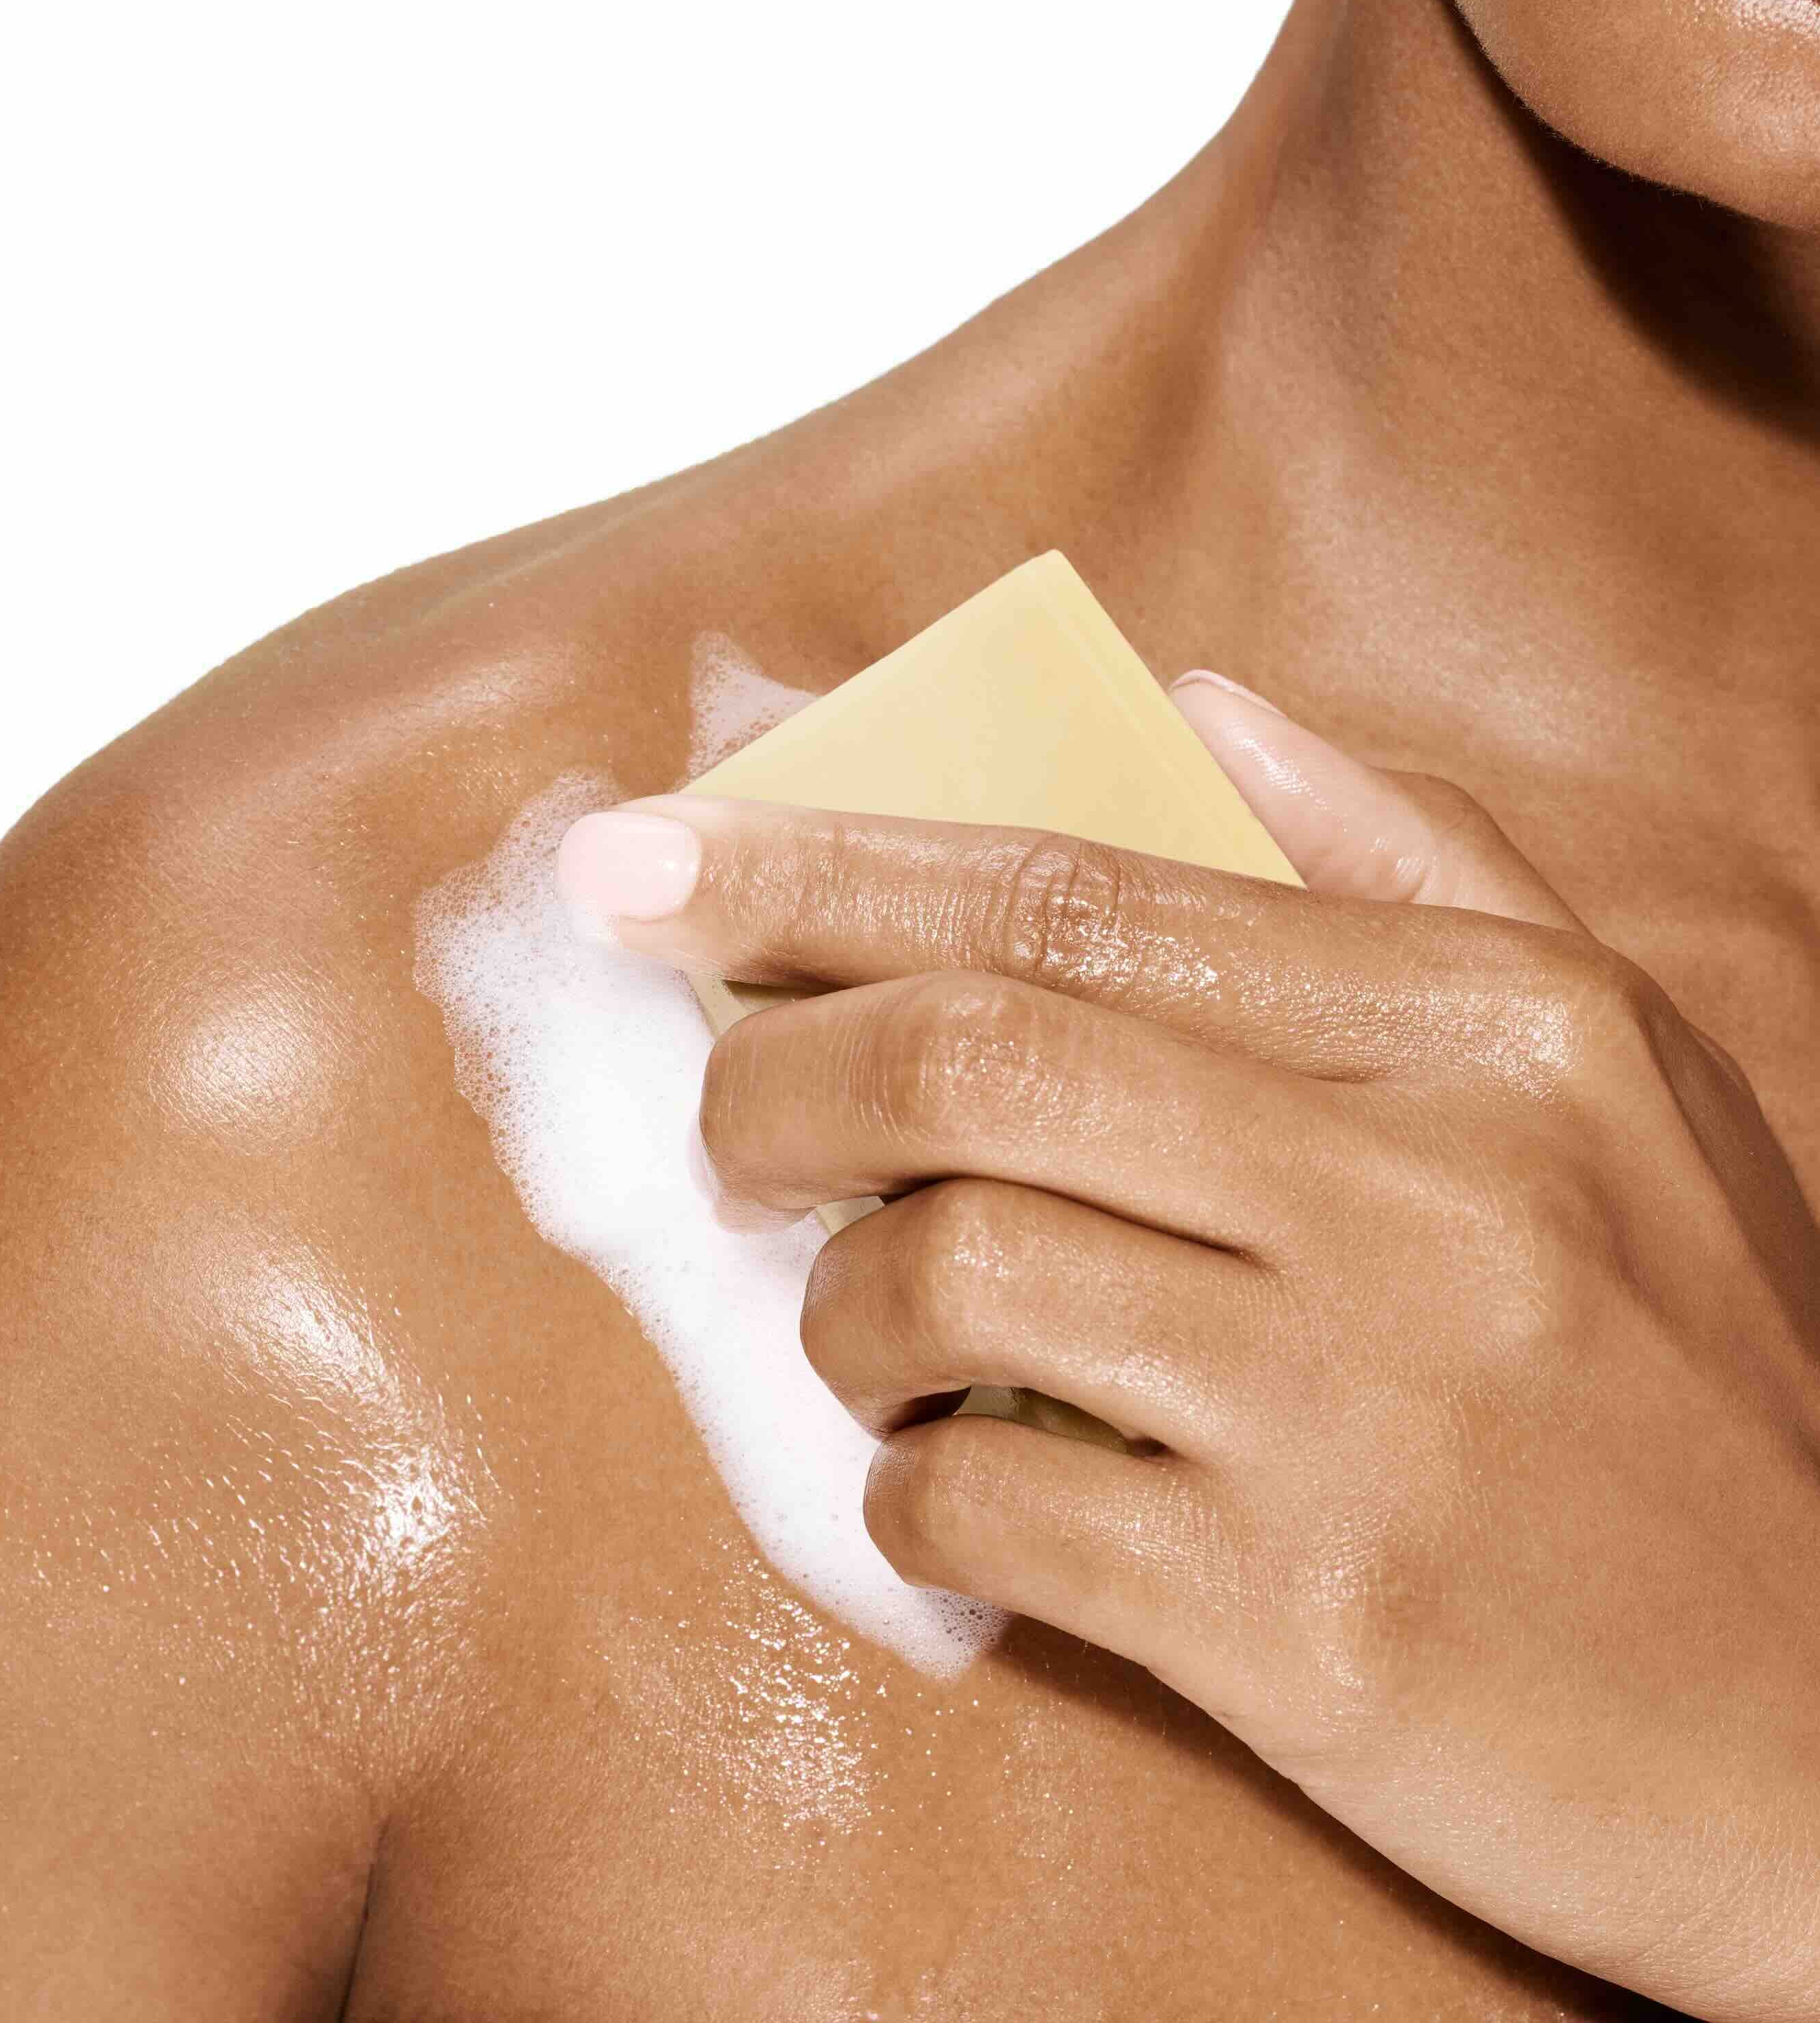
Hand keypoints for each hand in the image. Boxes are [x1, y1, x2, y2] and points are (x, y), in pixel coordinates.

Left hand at [555, 679, 1819, 2020]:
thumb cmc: (1700, 1377)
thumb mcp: (1624, 1075)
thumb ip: (1416, 861)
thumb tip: (1197, 708)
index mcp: (1493, 1032)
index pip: (1078, 891)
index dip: (821, 866)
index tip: (638, 860)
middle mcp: (1432, 1194)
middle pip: (973, 1052)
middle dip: (772, 1068)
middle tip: (723, 1114)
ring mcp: (1362, 1415)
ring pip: (943, 1270)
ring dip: (833, 1303)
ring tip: (867, 1327)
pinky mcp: (1305, 1630)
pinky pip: (983, 1509)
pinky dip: (905, 1490)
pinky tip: (946, 1488)